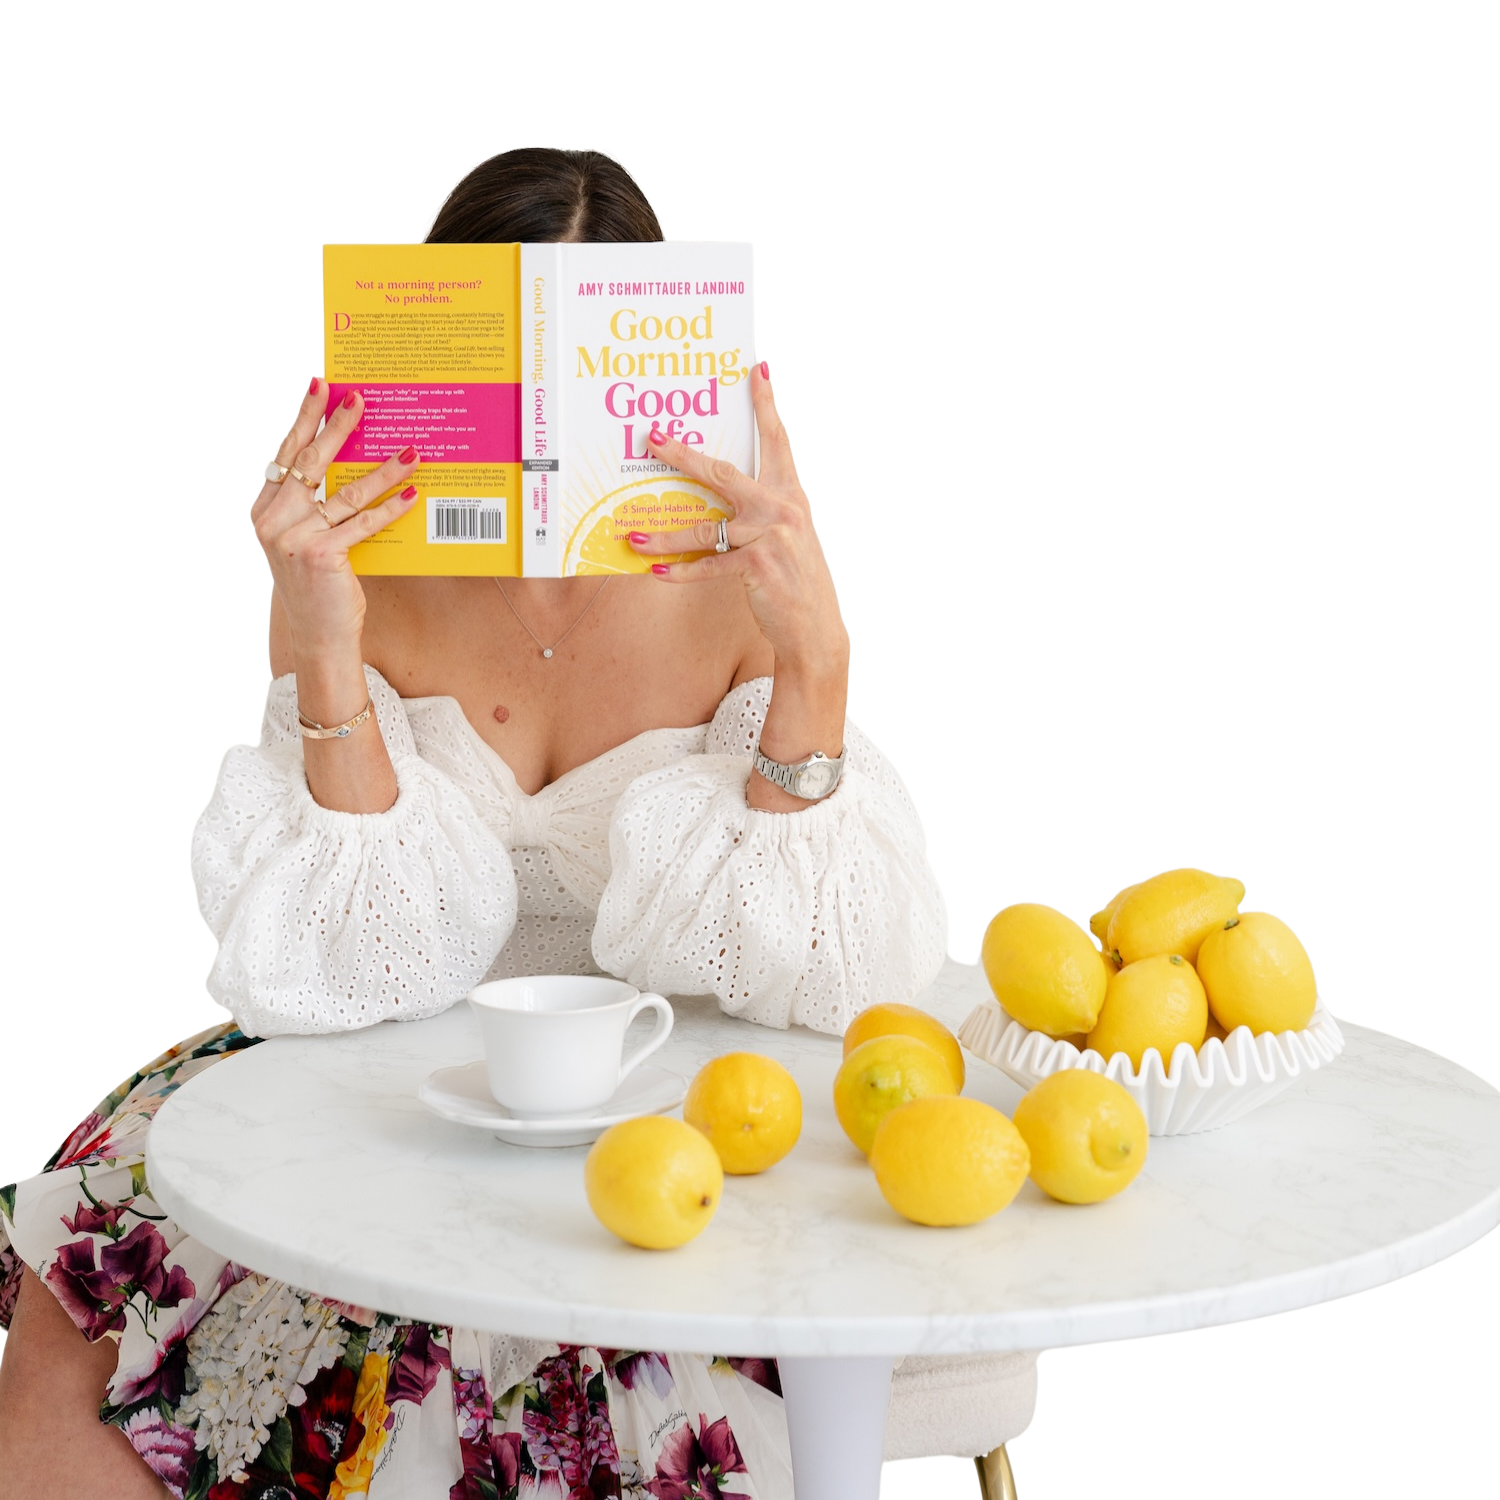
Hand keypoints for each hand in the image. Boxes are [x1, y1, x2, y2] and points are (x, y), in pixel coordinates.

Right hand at [252, 378, 420, 662]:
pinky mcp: (320, 556)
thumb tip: (347, 464)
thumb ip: (310, 506)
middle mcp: (274, 520)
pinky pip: (362, 524)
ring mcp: (294, 538)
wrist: (317, 636)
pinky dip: (389, 509)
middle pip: (311, 463)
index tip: (320, 387)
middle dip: (336, 426)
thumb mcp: (303, 539)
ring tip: (410, 451)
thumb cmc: (317, 586)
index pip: (286, 454)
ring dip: (382, 470)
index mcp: (265, 509)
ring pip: (345, 493)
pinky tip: (412, 494)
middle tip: (359, 399)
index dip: (303, 418)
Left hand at [626, 363, 850, 677]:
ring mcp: (770, 535)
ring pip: (702, 527)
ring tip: (633, 534)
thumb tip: (719, 493)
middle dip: (682, 455)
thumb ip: (762, 510)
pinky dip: (680, 569)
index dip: (766, 404)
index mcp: (791, 495)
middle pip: (722, 472)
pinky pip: (707, 564)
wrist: (817, 629)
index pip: (778, 441)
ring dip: (664, 533)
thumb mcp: (789, 536)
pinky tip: (656, 570)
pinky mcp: (758, 565)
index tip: (756, 370)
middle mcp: (782, 508)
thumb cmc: (795, 580)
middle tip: (652, 437)